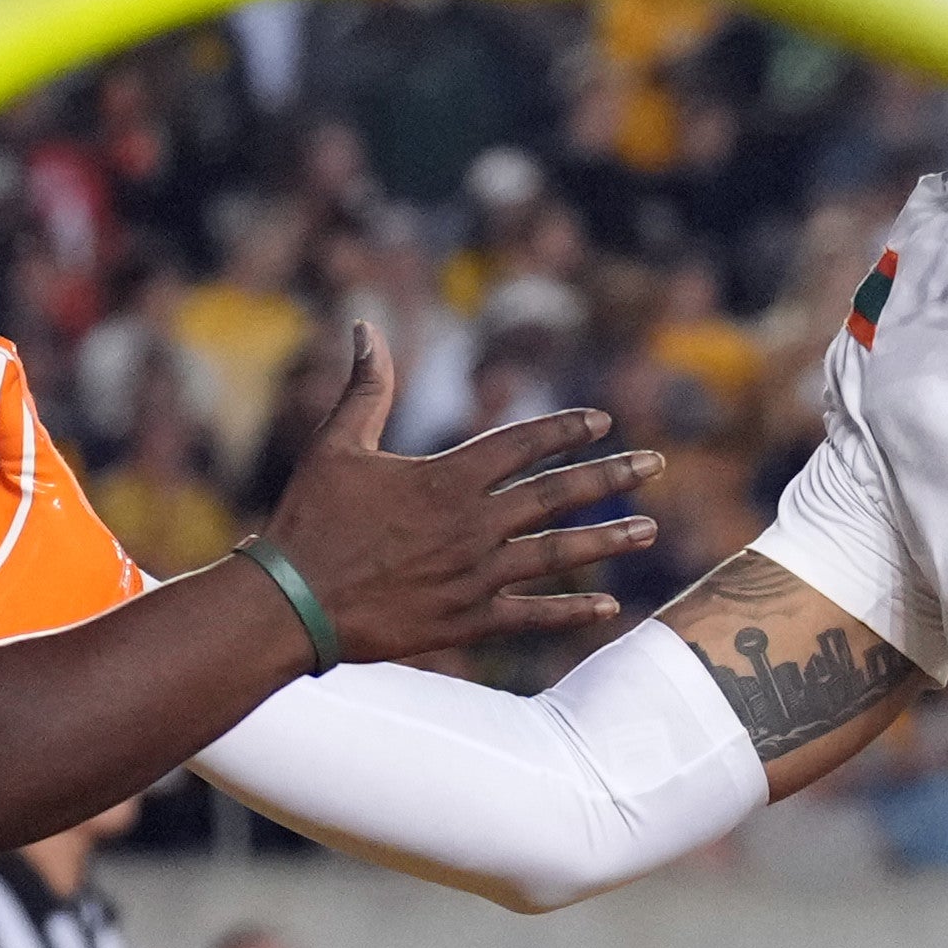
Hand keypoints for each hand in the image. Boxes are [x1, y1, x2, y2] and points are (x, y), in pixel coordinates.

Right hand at [251, 328, 663, 659]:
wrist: (292, 604)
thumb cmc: (310, 521)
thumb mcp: (337, 445)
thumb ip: (365, 387)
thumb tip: (364, 327)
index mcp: (447, 479)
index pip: (523, 444)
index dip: (565, 430)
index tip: (602, 422)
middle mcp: (472, 525)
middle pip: (557, 495)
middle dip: (612, 477)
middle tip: (655, 464)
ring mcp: (475, 576)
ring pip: (558, 554)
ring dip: (607, 540)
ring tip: (647, 528)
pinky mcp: (467, 621)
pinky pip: (531, 615)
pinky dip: (571, 612)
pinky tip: (608, 607)